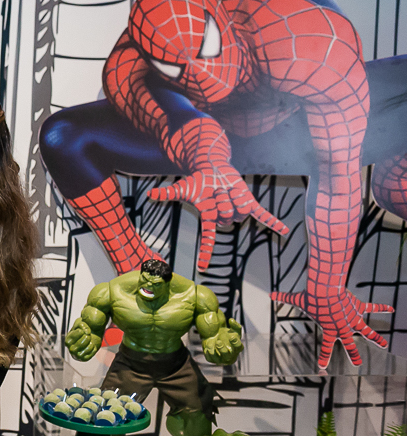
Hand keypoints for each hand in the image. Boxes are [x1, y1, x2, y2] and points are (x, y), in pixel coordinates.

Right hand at [65, 318, 102, 361]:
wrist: (93, 334)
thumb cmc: (85, 329)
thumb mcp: (81, 324)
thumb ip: (82, 325)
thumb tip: (86, 332)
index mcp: (68, 340)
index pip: (72, 337)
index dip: (79, 333)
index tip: (83, 330)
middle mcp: (71, 349)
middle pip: (78, 346)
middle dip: (85, 338)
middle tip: (88, 335)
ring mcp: (77, 355)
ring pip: (84, 351)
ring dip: (90, 344)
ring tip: (90, 340)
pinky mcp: (84, 358)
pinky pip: (90, 355)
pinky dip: (93, 349)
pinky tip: (92, 345)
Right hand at [148, 165, 288, 271]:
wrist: (213, 168)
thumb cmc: (198, 181)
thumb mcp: (183, 188)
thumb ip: (167, 194)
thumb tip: (150, 195)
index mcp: (210, 218)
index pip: (208, 238)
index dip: (206, 252)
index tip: (203, 266)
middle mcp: (225, 217)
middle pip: (227, 217)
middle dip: (222, 201)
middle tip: (216, 190)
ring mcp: (239, 210)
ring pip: (240, 211)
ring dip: (233, 197)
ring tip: (226, 188)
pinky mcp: (249, 203)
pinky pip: (263, 215)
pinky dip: (274, 223)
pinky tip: (286, 232)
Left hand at [201, 318, 243, 365]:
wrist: (213, 338)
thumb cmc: (226, 335)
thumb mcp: (232, 330)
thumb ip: (234, 325)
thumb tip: (231, 320)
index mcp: (237, 348)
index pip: (238, 347)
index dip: (236, 343)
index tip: (232, 337)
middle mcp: (230, 356)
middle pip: (228, 355)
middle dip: (223, 349)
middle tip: (218, 342)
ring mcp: (221, 359)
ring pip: (218, 358)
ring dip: (215, 351)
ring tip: (212, 343)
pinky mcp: (212, 360)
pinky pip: (210, 358)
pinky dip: (208, 352)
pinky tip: (207, 346)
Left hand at [270, 286, 391, 368]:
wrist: (326, 289)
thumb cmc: (311, 297)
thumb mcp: (296, 299)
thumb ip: (284, 298)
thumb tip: (270, 293)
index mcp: (329, 330)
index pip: (325, 348)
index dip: (323, 358)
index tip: (322, 367)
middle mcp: (343, 327)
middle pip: (350, 345)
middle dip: (354, 354)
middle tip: (358, 363)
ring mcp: (353, 319)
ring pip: (367, 331)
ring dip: (376, 338)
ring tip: (384, 344)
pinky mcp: (359, 308)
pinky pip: (372, 308)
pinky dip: (382, 308)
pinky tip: (391, 308)